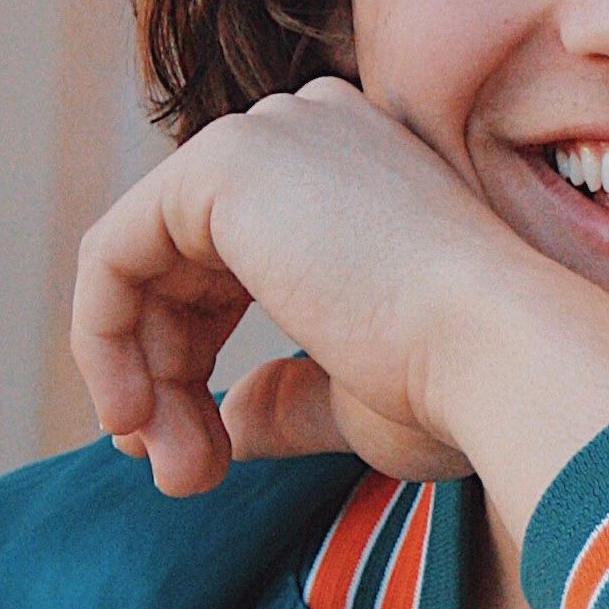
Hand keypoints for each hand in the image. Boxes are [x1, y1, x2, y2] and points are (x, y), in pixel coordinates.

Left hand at [73, 76, 608, 541]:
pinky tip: (133, 415)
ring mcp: (269, 136)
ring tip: (175, 469)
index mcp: (360, 171)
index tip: (199, 456)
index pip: (235, 261)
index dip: (195, 361)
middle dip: (165, 377)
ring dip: (139, 377)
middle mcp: (314, 132)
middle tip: (181, 476)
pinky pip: (111, 254)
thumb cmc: (461, 385)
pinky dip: (104, 341)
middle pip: (181, 261)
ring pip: (141, 263)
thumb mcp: (355, 394)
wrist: (504, 355)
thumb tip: (226, 424)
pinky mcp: (221, 163)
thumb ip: (285, 394)